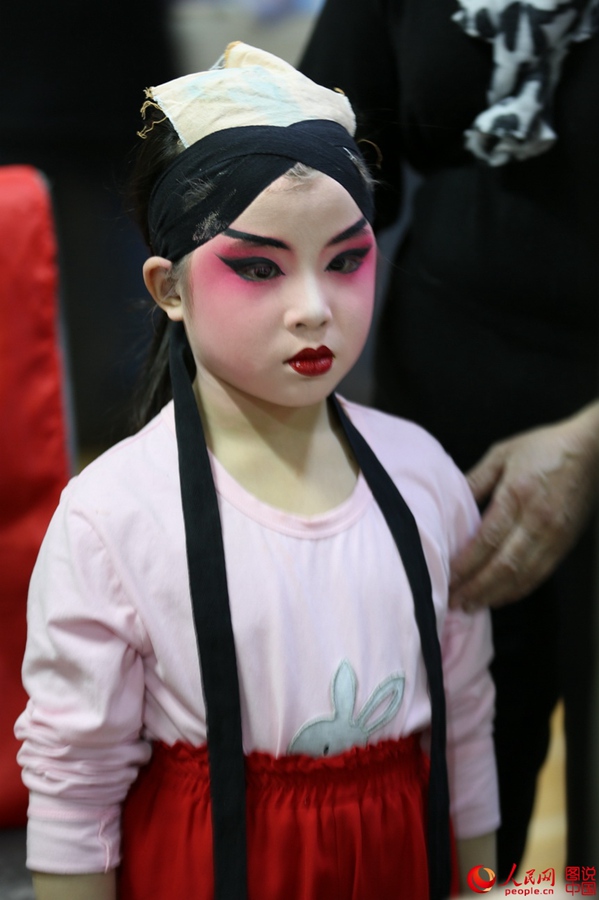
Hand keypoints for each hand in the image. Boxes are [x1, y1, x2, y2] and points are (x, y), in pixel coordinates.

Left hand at [449, 402, 598, 610]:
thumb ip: (476, 479)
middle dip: (477, 588)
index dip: (466, 564)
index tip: (448, 578)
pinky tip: (500, 597)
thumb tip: (452, 502)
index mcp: (518, 495)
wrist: (592, 450)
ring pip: (522, 576)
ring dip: (495, 595)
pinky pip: (539, 575)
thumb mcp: (502, 454)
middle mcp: (537, 521)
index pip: (488, 540)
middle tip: (454, 602)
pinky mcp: (564, 545)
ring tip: (471, 606)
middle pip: (504, 565)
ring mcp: (554, 536)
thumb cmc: (545, 448)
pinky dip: (517, 590)